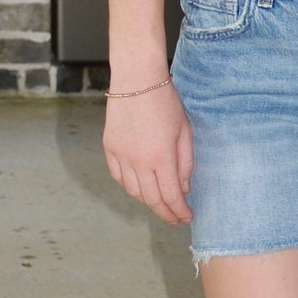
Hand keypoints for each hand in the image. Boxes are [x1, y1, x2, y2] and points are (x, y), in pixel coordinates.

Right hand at [103, 82, 193, 224]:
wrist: (136, 79)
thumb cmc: (166, 102)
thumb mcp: (184, 131)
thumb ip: (185, 163)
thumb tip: (183, 189)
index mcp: (161, 157)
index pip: (171, 196)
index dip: (180, 212)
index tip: (188, 218)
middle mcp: (138, 161)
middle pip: (151, 200)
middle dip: (166, 213)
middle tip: (176, 219)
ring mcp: (121, 156)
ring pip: (133, 192)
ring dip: (148, 202)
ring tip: (161, 203)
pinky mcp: (109, 148)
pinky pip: (118, 178)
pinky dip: (130, 188)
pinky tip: (140, 188)